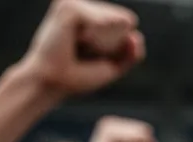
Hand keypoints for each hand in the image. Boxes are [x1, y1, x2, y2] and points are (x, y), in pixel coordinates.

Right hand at [19, 0, 144, 98]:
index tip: (94, 55)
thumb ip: (132, 53)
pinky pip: (101, 21)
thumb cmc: (79, 77)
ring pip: (113, 20)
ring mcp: (74, 3)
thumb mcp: (114, 66)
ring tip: (78, 46)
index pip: (128, 22)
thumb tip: (136, 36)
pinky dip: (93, 38)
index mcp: (94, 15)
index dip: (119, 46)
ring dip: (102, 43)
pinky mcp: (67, 7)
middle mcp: (84, 5)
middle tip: (84, 53)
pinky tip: (76, 40)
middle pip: (125, 21)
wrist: (55, 83)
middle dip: (112, 45)